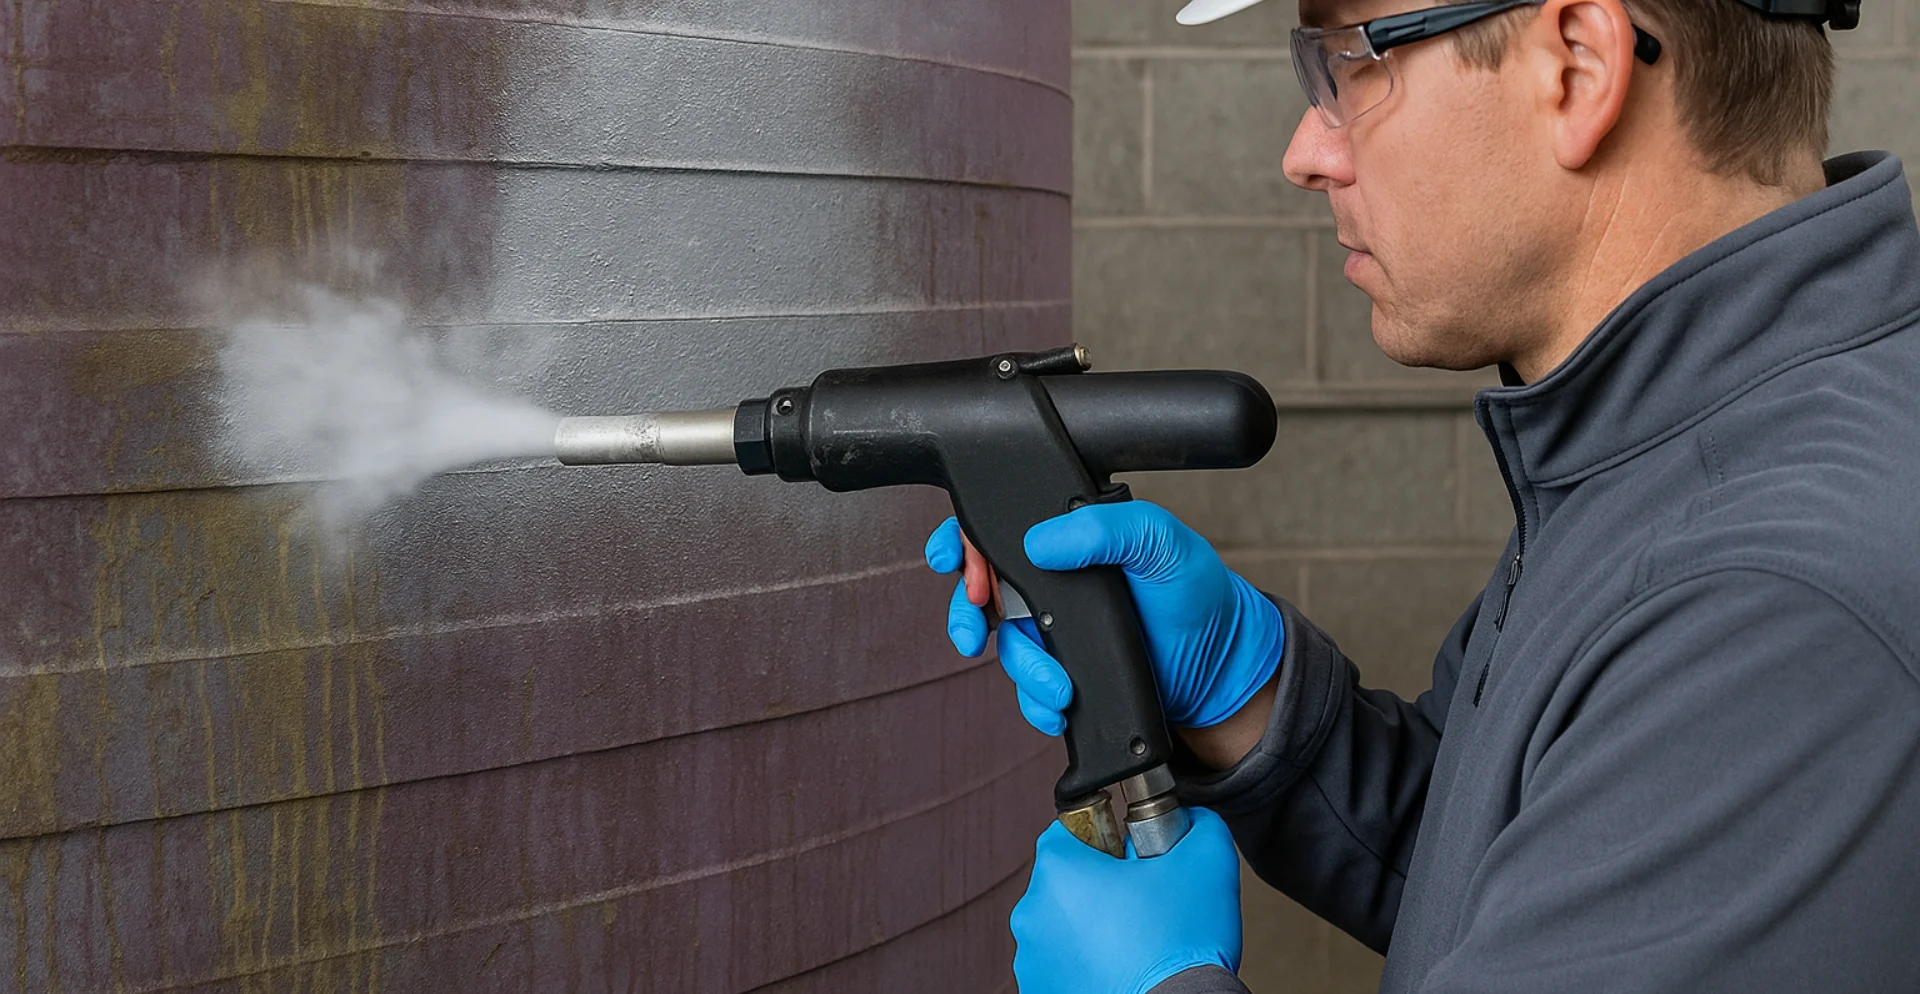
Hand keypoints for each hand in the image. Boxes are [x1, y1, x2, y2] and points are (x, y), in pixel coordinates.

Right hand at [923, 502, 1283, 731]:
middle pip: (980, 588)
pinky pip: (1028, 690)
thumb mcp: (1162, 543)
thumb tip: (1043, 540)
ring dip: (1021, 667)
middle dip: (965, 610)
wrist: (1221, 671)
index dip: (963, 541)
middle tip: (976, 627)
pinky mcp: (1064, 673)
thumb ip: (1106, 527)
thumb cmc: (1198, 595)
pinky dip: (1036, 702)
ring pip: (1004, 645)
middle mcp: (1054, 582)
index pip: (999, 526)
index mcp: (1069, 538)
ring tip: (1057, 683)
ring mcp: (1055, 630)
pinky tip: (1060, 705)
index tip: (957, 561)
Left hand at [1012, 807, 1242, 993]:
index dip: (1109, 836)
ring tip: (1136, 940)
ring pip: (1064, 924)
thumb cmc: (1182, 948)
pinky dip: (1088, 963)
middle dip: (1101, 885)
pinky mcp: (1042, 990)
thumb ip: (1195, 822)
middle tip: (1142, 901)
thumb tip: (1190, 820)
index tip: (1131, 856)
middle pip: (1066, 879)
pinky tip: (1123, 967)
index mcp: (1059, 871)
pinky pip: (1063, 963)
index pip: (1071, 827)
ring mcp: (1032, 959)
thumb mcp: (1208, 859)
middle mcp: (1033, 914)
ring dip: (1093, 927)